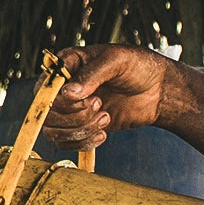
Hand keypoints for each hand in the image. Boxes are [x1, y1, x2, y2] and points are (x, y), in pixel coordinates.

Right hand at [44, 45, 172, 149]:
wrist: (159, 90)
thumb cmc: (138, 66)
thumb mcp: (115, 61)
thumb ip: (91, 75)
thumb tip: (68, 93)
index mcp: (68, 66)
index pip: (44, 88)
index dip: (58, 99)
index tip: (83, 98)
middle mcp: (65, 88)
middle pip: (48, 113)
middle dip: (74, 115)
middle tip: (100, 105)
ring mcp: (73, 110)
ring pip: (55, 131)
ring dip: (81, 130)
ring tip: (106, 117)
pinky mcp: (83, 127)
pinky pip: (69, 143)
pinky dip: (84, 143)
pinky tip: (104, 133)